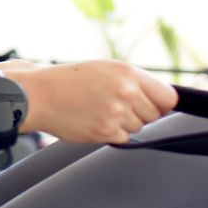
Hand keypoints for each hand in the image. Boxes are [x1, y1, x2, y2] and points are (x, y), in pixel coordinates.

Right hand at [12, 60, 177, 143]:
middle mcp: (126, 92)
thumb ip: (134, 82)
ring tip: (98, 111)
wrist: (38, 95)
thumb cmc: (68, 81)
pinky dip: (110, 133)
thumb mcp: (104, 69)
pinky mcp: (105, 131)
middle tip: (113, 106)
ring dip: (122, 123)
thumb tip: (162, 103)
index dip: (161, 103)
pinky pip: (122, 138)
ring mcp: (116, 113)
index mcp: (128, 72)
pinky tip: (92, 120)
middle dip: (138, 113)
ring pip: (137, 127)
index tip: (153, 105)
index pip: (168, 97)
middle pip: (154, 115)